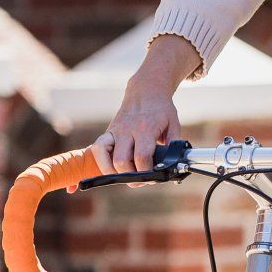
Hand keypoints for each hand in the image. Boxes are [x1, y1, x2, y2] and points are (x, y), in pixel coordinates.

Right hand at [95, 35, 198, 172]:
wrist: (146, 91)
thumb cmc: (161, 109)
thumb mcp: (174, 124)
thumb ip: (174, 143)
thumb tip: (173, 163)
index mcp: (146, 128)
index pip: (142, 157)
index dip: (147, 172)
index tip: (153, 176)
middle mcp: (128, 130)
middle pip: (122, 161)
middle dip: (132, 176)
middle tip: (142, 179)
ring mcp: (116, 131)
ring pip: (107, 158)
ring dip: (116, 172)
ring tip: (128, 175)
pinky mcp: (108, 132)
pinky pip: (98, 150)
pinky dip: (102, 163)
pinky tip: (113, 168)